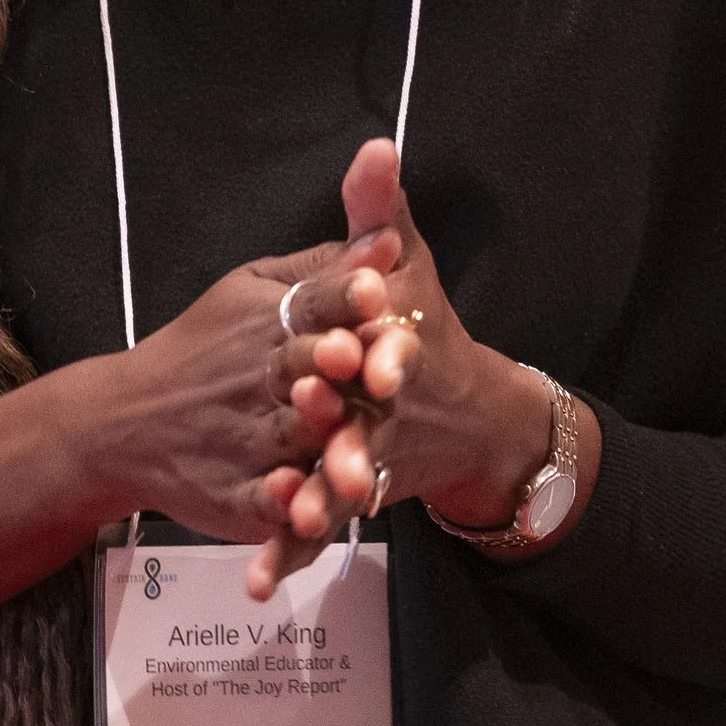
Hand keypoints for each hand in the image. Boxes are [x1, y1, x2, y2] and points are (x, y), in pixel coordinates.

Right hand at [0, 210, 425, 632]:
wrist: (123, 423)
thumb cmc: (206, 347)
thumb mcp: (254, 290)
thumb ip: (322, 268)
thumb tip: (387, 233)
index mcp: (267, 323)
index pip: (312, 304)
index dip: (344, 297)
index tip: (379, 285)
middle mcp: (256, 380)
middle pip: (303, 369)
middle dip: (330, 363)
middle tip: (364, 358)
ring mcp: (244, 440)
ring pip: (288, 438)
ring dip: (314, 437)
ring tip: (346, 438)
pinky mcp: (236, 497)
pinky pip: (262, 504)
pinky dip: (281, 508)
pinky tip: (306, 511)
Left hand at [253, 138, 577, 563]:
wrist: (466, 419)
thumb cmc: (424, 328)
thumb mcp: (404, 263)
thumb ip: (378, 210)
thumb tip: (375, 144)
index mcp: (402, 350)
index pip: (401, 351)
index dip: (392, 358)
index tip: (382, 362)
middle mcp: (389, 410)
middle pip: (370, 427)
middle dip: (351, 442)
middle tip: (334, 459)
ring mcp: (368, 458)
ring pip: (344, 483)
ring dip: (323, 504)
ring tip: (298, 520)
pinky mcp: (347, 497)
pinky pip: (315, 527)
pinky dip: (288, 553)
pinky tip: (259, 581)